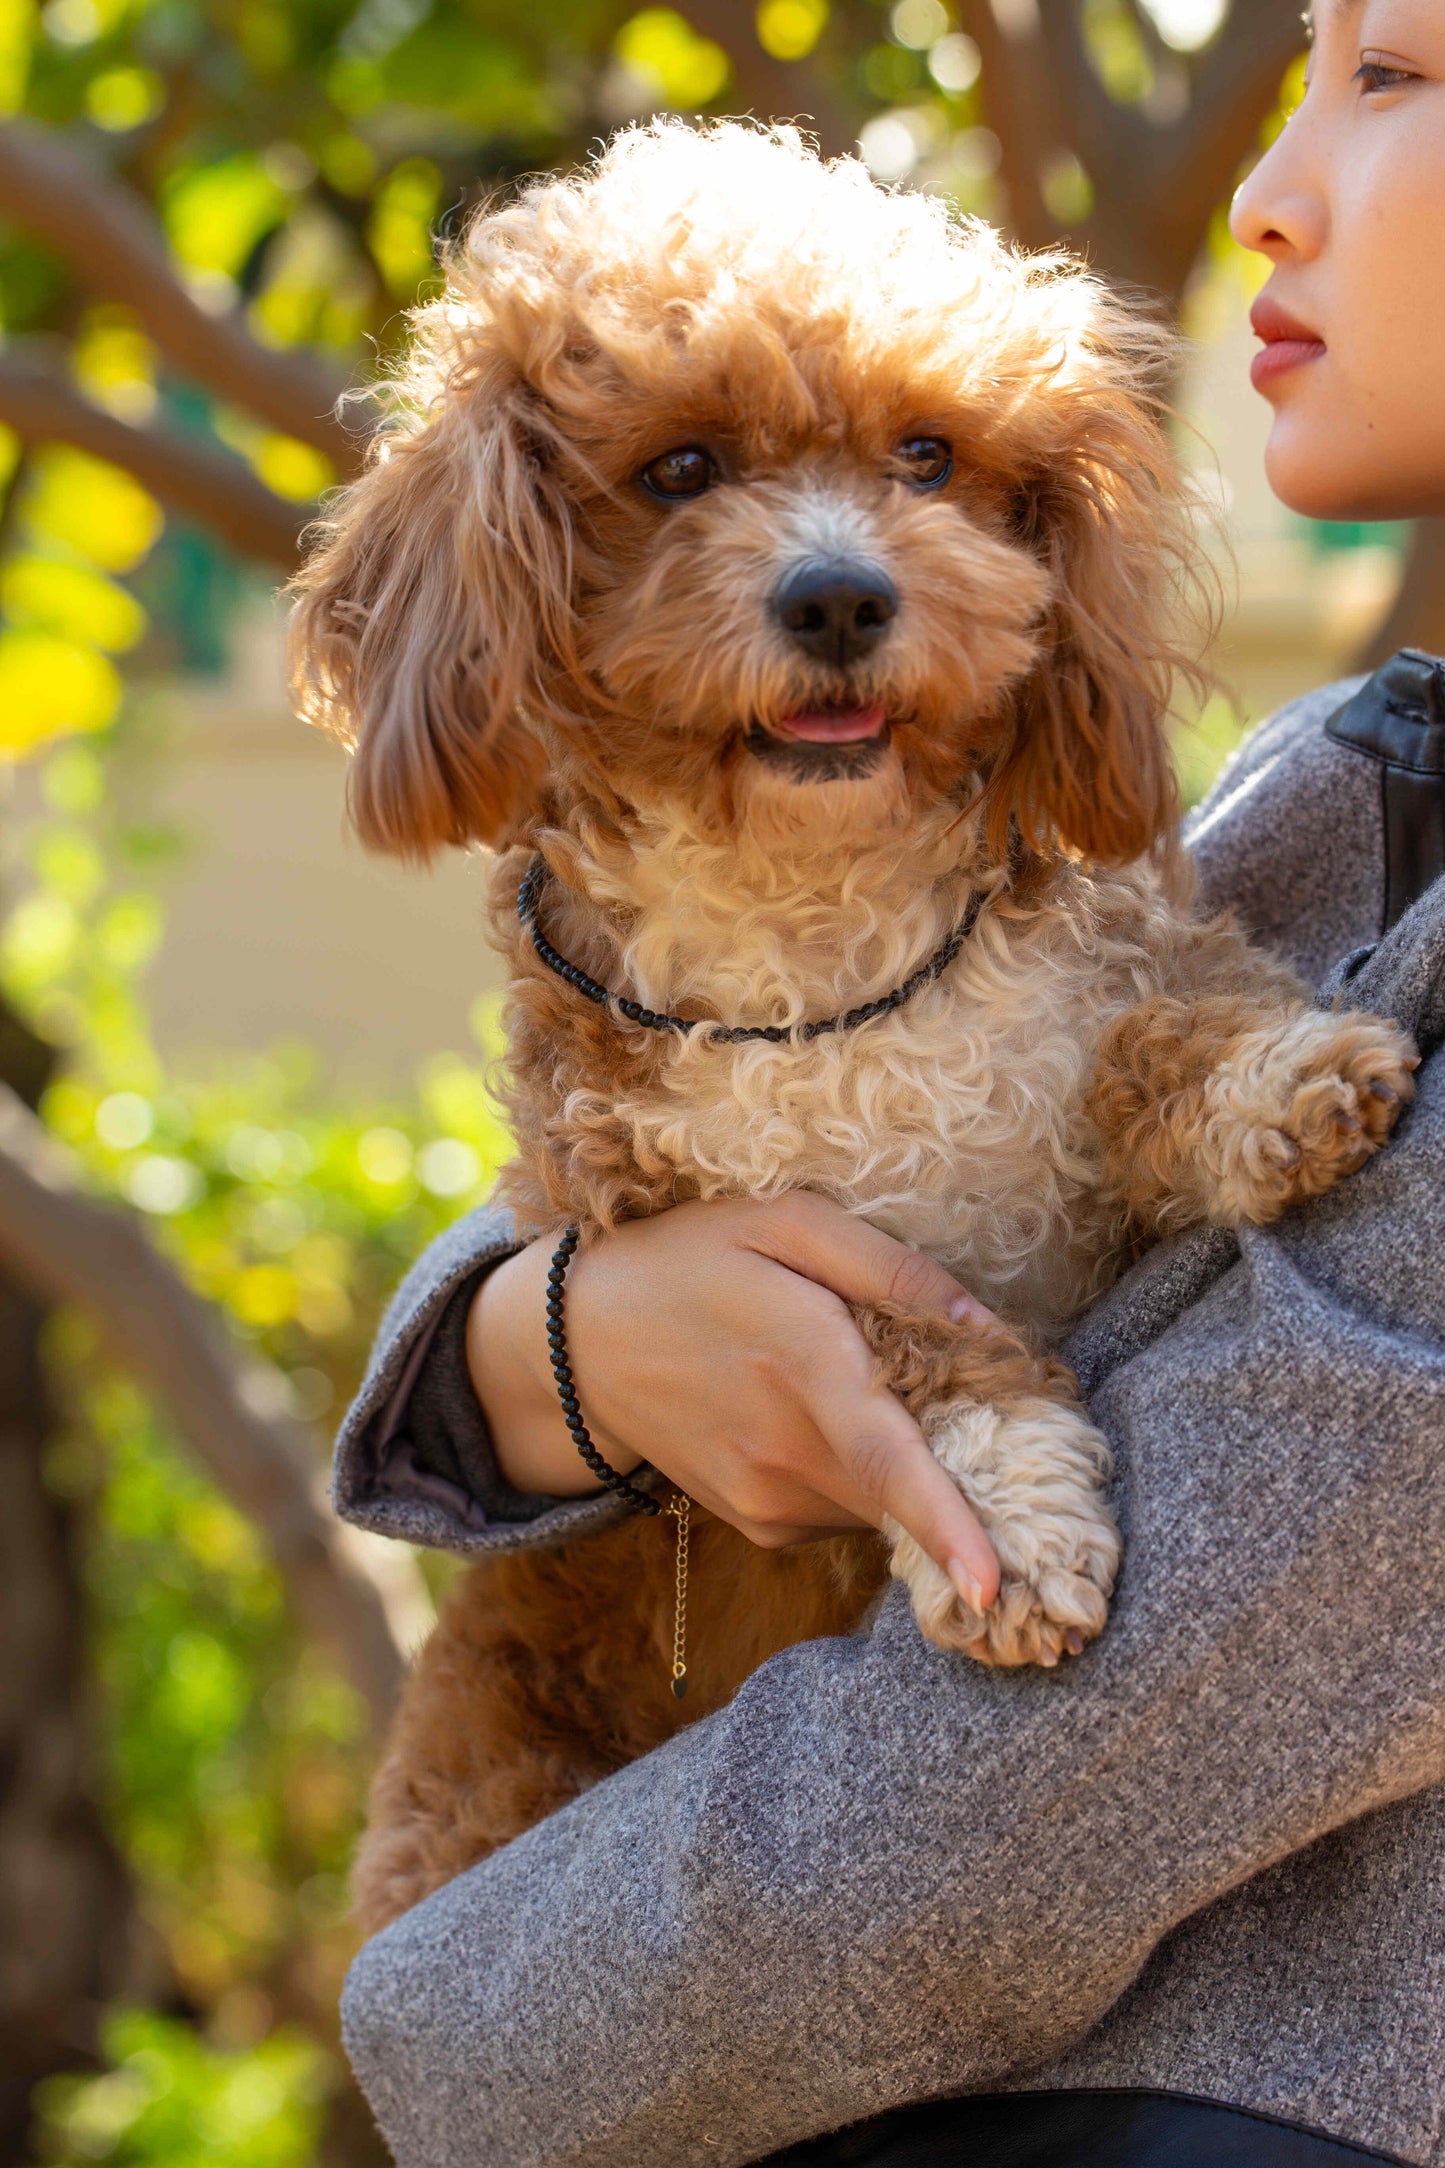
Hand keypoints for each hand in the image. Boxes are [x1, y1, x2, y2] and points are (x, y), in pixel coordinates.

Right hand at [467, 1196, 1002, 1611]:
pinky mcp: (761, 1525)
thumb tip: (987, 1328)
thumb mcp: (784, 1221)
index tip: (992, 1587)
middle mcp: (786, 1451)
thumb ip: (890, 1268)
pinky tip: (819, 1419)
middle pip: (913, 1485)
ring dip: (906, 1461)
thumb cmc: (688, 1261)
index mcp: (804, 1363)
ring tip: (860, 1385)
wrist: (575, 1343)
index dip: (947, 1525)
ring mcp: (768, 1498)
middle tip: (957, 1382)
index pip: (887, 1461)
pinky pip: (847, 1509)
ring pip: (884, 1501)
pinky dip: (861, 1475)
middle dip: (964, 1456)